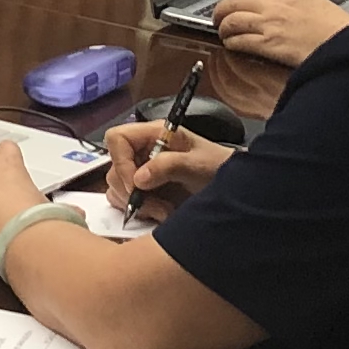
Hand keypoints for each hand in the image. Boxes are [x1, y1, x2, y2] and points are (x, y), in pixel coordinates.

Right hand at [100, 115, 232, 210]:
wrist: (233, 188)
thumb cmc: (218, 167)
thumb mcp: (197, 164)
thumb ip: (168, 166)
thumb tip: (138, 179)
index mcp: (154, 135)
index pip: (117, 139)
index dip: (120, 161)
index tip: (136, 185)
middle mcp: (143, 151)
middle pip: (114, 168)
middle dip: (131, 192)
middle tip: (156, 206)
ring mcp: (142, 171)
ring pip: (117, 188)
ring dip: (138, 205)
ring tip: (164, 211)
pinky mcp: (144, 191)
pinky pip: (125, 202)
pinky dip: (141, 212)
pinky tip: (162, 213)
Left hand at [215, 0, 348, 67]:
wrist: (347, 45)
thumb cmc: (340, 31)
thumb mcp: (319, 7)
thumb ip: (300, 5)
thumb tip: (289, 11)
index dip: (244, 1)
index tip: (240, 7)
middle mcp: (276, 4)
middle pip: (236, 1)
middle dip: (223, 10)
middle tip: (220, 18)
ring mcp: (270, 22)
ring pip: (232, 19)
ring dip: (224, 27)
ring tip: (223, 33)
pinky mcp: (267, 42)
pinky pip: (239, 39)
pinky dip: (231, 42)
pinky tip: (232, 46)